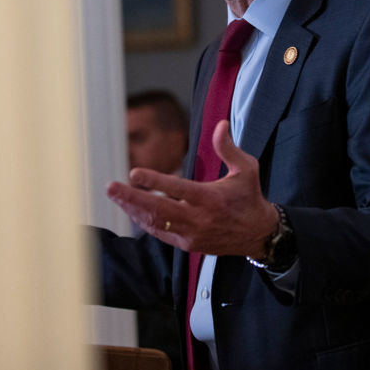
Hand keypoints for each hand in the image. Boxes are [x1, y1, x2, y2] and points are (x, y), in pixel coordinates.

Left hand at [106, 119, 276, 257]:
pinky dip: (144, 221)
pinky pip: (160, 233)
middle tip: (111, 187)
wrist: (258, 233)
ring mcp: (192, 234)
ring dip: (133, 209)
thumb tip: (220, 124)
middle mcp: (199, 219)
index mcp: (212, 199)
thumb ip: (228, 148)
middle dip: (131, 198)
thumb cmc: (250, 196)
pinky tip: (132, 209)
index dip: (154, 181)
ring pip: (155, 223)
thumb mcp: (246, 169)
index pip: (177, 189)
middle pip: (157, 209)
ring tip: (116, 196)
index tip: (134, 173)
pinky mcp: (188, 245)